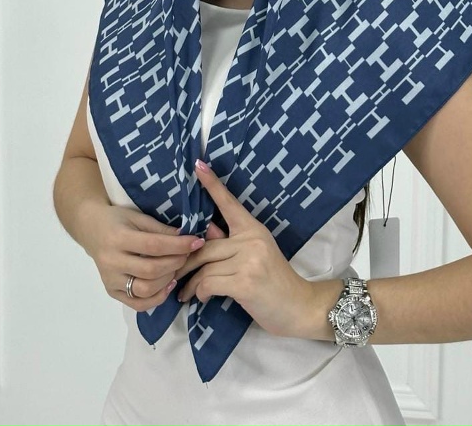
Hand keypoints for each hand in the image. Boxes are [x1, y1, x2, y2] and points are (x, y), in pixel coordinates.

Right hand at [79, 201, 204, 311]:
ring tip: (177, 267)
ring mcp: (110, 280)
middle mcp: (111, 261)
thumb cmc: (117, 220)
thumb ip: (160, 229)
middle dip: (176, 263)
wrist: (91, 230)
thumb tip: (186, 238)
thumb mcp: (138, 217)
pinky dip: (157, 298)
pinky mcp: (112, 291)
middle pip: (151, 270)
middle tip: (188, 254)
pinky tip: (168, 284)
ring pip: (145, 289)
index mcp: (117, 238)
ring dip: (168, 280)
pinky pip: (137, 304)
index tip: (197, 241)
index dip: (178, 245)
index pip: (153, 246)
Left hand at [176, 160, 316, 337]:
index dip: (212, 184)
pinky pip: (209, 283)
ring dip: (190, 283)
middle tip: (173, 274)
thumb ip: (230, 242)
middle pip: (205, 245)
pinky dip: (200, 292)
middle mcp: (252, 239)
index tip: (198, 165)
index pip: (229, 203)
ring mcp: (249, 260)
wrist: (298, 307)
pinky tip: (201, 298)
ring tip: (184, 292)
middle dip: (185, 262)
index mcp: (253, 229)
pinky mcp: (244, 282)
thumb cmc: (274, 281)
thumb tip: (205, 230)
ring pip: (204, 267)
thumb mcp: (255, 255)